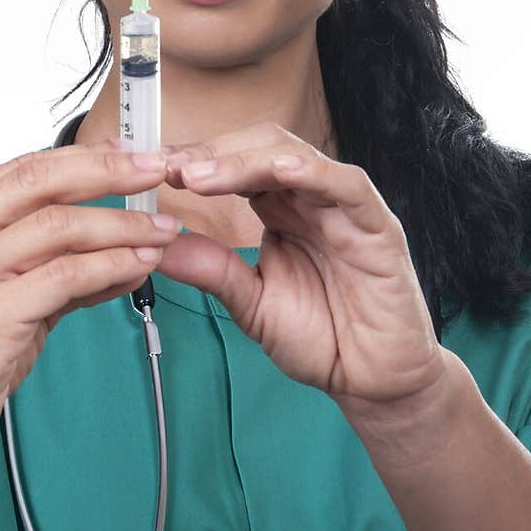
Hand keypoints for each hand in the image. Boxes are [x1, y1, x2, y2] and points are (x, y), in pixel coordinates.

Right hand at [0, 142, 180, 472]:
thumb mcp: (5, 290)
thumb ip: (58, 260)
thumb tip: (129, 239)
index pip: (26, 167)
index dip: (88, 156)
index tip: (135, 155)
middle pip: (42, 181)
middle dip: (110, 171)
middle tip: (159, 170)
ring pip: (61, 226)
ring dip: (123, 225)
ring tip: (163, 231)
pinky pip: (66, 276)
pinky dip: (113, 265)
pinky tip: (140, 266)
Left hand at [152, 122, 448, 417]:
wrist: (372, 382)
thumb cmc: (321, 338)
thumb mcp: (252, 304)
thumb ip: (213, 271)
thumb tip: (159, 245)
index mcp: (281, 209)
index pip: (236, 167)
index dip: (196, 163)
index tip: (153, 170)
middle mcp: (310, 199)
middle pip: (261, 148)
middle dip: (212, 153)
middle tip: (171, 168)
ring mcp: (344, 208)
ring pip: (295, 157)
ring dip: (245, 161)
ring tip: (200, 174)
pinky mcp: (377, 226)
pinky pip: (347, 186)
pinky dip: (314, 172)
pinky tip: (280, 170)